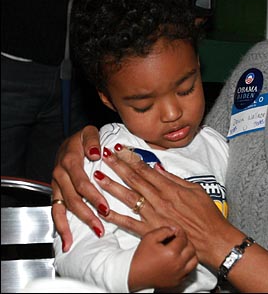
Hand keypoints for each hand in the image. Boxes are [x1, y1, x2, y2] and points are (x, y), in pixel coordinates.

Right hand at [51, 125, 106, 251]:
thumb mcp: (89, 132)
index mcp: (70, 161)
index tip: (105, 207)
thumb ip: (92, 140)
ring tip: (92, 233)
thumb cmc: (82, 139)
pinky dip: (61, 227)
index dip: (93, 196)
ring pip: (63, 208)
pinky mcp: (56, 193)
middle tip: (101, 226)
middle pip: (73, 199)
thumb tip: (96, 152)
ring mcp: (57, 185)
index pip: (82, 182)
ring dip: (75, 225)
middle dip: (87, 214)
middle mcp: (60, 175)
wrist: (68, 142)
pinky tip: (68, 241)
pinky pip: (56, 212)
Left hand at [95, 146, 244, 268]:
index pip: (147, 170)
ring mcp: (153, 216)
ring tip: (98, 175)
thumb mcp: (196, 190)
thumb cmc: (207, 215)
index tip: (121, 150)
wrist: (212, 240)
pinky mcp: (151, 231)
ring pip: (128, 197)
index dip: (132, 158)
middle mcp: (159, 200)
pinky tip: (102, 210)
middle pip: (134, 179)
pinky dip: (115, 217)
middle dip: (118, 166)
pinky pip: (129, 223)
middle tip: (105, 155)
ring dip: (112, 185)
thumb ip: (175, 179)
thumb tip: (158, 168)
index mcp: (171, 189)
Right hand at [128, 226, 197, 291]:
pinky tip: (180, 259)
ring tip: (182, 249)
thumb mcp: (150, 237)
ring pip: (194, 260)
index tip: (176, 231)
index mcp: (172, 253)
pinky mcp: (177, 281)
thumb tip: (174, 229)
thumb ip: (164, 230)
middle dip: (186, 241)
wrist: (134, 274)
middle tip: (179, 239)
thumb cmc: (141, 257)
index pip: (183, 238)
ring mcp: (178, 274)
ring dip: (190, 253)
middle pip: (191, 248)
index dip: (180, 232)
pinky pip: (189, 270)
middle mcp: (177, 264)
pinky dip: (187, 264)